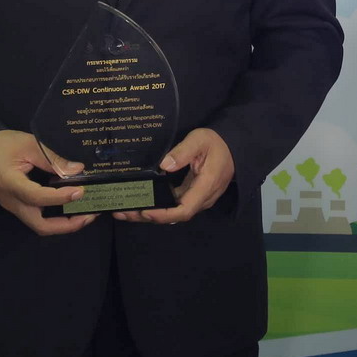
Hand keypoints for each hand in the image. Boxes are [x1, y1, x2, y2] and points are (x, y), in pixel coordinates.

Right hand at [0, 130, 92, 236]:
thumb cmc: (1, 144)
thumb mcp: (29, 144)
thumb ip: (53, 159)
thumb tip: (78, 170)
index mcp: (10, 184)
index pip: (37, 197)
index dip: (60, 197)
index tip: (80, 190)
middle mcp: (12, 202)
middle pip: (41, 226)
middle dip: (68, 224)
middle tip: (90, 214)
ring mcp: (14, 207)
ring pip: (40, 225)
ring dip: (64, 224)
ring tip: (85, 213)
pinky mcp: (18, 205)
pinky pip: (38, 217)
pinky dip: (56, 217)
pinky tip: (70, 206)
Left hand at [118, 127, 234, 223]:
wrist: (233, 147)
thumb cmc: (216, 142)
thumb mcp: (200, 140)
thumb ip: (183, 152)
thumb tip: (164, 165)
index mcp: (206, 186)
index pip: (184, 210)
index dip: (163, 214)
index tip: (144, 211)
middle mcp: (203, 198)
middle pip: (175, 216)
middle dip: (148, 217)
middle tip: (122, 212)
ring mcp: (198, 199)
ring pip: (173, 213)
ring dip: (150, 214)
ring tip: (125, 210)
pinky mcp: (193, 195)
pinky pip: (174, 206)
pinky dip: (157, 206)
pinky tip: (141, 202)